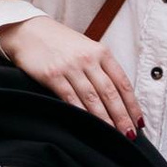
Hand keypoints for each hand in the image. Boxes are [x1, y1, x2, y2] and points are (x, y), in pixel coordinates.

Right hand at [0, 11, 141, 132]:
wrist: (28, 31)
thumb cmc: (59, 42)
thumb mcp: (86, 48)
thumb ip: (101, 68)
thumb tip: (117, 97)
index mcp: (100, 52)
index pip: (122, 82)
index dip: (132, 104)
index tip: (138, 121)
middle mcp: (88, 59)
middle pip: (110, 93)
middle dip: (122, 116)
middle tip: (130, 135)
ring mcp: (70, 67)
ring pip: (92, 98)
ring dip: (104, 120)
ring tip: (113, 135)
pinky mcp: (52, 75)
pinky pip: (70, 98)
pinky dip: (81, 114)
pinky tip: (88, 126)